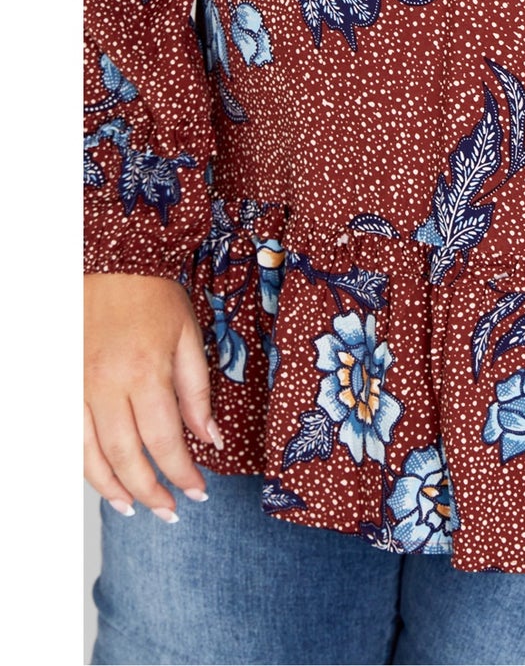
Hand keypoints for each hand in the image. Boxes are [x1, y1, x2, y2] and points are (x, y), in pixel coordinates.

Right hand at [84, 271, 223, 521]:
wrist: (111, 263)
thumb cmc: (153, 295)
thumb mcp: (188, 335)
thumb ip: (197, 391)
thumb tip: (209, 438)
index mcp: (145, 372)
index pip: (165, 440)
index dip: (182, 473)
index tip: (198, 492)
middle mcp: (107, 385)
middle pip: (127, 457)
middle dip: (151, 492)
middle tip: (171, 512)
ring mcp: (79, 388)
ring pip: (92, 456)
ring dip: (114, 490)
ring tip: (137, 509)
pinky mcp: (63, 386)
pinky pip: (71, 439)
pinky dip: (86, 467)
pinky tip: (104, 481)